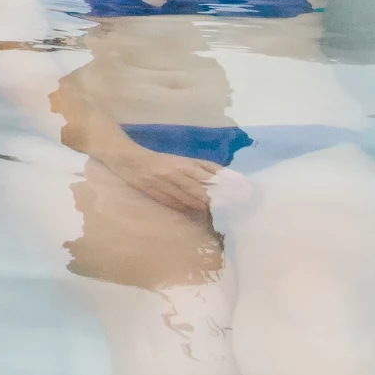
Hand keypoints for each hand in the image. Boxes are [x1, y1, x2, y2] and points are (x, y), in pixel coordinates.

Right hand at [101, 143, 229, 216]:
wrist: (131, 162)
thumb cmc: (160, 160)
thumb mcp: (183, 159)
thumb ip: (203, 167)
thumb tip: (225, 177)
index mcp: (185, 163)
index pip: (211, 176)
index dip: (228, 185)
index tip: (244, 192)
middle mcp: (178, 175)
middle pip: (205, 190)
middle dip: (223, 199)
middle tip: (239, 207)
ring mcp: (169, 188)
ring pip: (194, 201)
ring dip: (211, 208)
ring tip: (227, 213)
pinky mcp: (161, 198)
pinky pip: (182, 206)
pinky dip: (195, 210)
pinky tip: (206, 215)